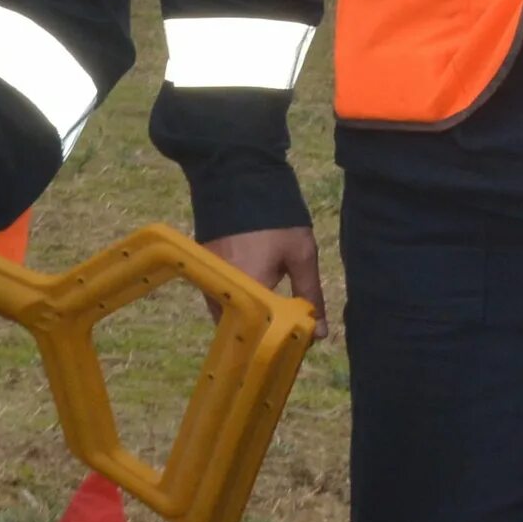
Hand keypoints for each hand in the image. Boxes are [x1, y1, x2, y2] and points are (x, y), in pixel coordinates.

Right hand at [203, 226, 328, 335]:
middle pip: (243, 331)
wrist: (238, 180)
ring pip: (230, 318)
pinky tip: (255, 300)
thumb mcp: (300, 255)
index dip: (283, 342)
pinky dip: (238, 305)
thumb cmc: (276, 219)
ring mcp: (209, 284)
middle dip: (265, 334)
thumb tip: (318, 334)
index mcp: (249, 293)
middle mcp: (222, 294)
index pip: (265, 335)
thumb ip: (309, 294)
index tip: (299, 341)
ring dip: (250, 320)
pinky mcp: (204, 273)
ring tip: (273, 316)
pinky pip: (221, 302)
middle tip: (287, 329)